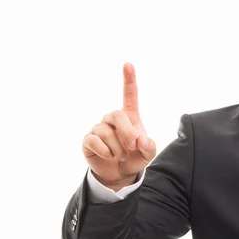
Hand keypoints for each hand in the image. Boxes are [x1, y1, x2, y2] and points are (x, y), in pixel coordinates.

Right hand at [82, 63, 156, 190]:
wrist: (119, 173)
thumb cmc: (135, 158)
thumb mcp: (148, 154)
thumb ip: (150, 146)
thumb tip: (141, 141)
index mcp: (129, 117)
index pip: (129, 95)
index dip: (129, 80)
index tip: (128, 64)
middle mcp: (112, 119)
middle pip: (117, 115)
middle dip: (127, 132)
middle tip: (133, 146)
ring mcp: (99, 128)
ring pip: (107, 133)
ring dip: (118, 149)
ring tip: (121, 156)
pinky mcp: (88, 140)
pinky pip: (95, 142)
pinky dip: (106, 152)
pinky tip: (110, 156)